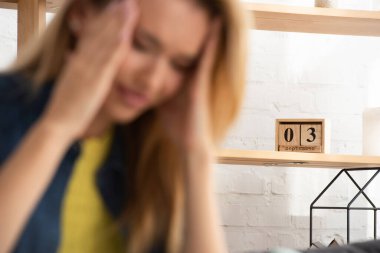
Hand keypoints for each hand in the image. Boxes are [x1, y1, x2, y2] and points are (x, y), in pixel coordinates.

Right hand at [40, 0, 138, 139]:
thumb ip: (77, 70)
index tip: (114, 6)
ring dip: (118, 22)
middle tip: (125, 0)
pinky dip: (116, 44)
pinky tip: (125, 32)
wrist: (58, 123)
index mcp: (77, 60)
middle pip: (99, 31)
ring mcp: (89, 68)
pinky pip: (108, 59)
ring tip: (129, 5)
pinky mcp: (96, 80)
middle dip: (113, 14)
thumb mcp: (72, 83)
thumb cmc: (67, 106)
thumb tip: (77, 60)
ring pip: (105, 40)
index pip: (91, 34)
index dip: (103, 18)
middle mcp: (82, 59)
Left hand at [158, 20, 220, 160]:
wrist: (190, 143)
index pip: (181, 50)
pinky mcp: (202, 81)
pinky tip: (213, 24)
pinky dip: (212, 41)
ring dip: (207, 28)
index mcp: (183, 77)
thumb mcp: (165, 102)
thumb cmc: (179, 126)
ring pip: (205, 46)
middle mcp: (193, 74)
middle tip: (197, 5)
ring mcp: (200, 77)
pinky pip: (208, 57)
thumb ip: (160, 90)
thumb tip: (146, 83)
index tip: (176, 14)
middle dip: (194, 24)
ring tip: (205, 6)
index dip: (180, 33)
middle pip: (194, 43)